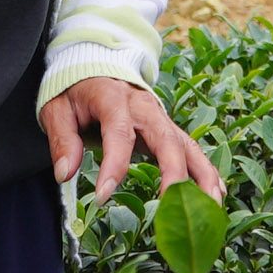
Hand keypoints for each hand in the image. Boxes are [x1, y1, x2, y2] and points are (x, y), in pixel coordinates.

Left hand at [43, 77, 223, 205]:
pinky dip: (206, 172)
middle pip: (167, 140)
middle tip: (171, 204)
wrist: (96, 67)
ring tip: (210, 205)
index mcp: (114, 99)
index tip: (103, 195)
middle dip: (174, 173)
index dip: (113, 165)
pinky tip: (215, 195)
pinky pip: (192, 151)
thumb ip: (62, 140)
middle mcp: (146, 108)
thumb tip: (65, 173)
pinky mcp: (168, 130)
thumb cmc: (77, 92)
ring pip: (189, 147)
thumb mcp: (57, 108)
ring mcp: (162, 119)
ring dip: (203, 176)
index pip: (119, 134)